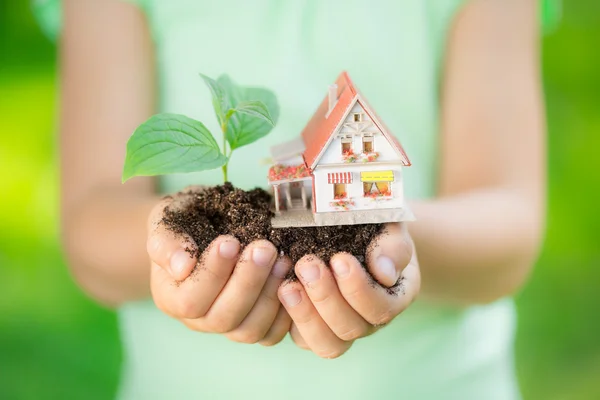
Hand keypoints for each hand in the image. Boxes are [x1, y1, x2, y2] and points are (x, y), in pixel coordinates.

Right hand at [147, 193, 291, 345]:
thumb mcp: (167, 220)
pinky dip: (287, 311)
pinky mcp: (255, 325)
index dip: (213, 274)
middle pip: (223, 318)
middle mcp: (198, 320)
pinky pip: (272, 333)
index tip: (230, 241)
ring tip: (283, 259)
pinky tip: (294, 278)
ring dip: (270, 295)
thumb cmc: (185, 220)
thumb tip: (181, 266)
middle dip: (248, 282)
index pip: (190, 301)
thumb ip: (166, 240)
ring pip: (250, 330)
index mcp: (171, 297)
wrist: (206, 223)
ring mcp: (228, 326)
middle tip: (265, 248)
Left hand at [278, 223, 419, 357]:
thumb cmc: (376, 225)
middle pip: (351, 329)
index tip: (339, 258)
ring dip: (306, 315)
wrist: (357, 228)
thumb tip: (384, 272)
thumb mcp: (390, 226)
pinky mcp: (314, 327)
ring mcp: (341, 327)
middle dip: (326, 297)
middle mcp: (370, 320)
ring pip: (327, 344)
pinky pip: (302, 339)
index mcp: (394, 296)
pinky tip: (279, 289)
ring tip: (288, 286)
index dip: (358, 289)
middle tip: (307, 265)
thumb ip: (393, 245)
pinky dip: (289, 319)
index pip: (380, 308)